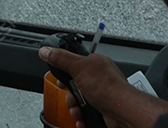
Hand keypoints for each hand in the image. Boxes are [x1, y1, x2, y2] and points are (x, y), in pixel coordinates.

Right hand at [39, 46, 167, 127]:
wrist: (120, 110)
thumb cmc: (107, 87)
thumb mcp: (78, 67)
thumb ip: (61, 58)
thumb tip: (46, 51)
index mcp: (96, 63)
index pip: (76, 64)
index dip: (66, 72)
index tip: (60, 79)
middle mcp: (100, 78)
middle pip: (76, 85)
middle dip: (70, 94)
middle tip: (70, 97)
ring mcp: (101, 94)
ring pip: (80, 100)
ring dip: (75, 107)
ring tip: (77, 109)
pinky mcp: (102, 109)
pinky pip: (86, 112)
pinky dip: (82, 116)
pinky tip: (82, 117)